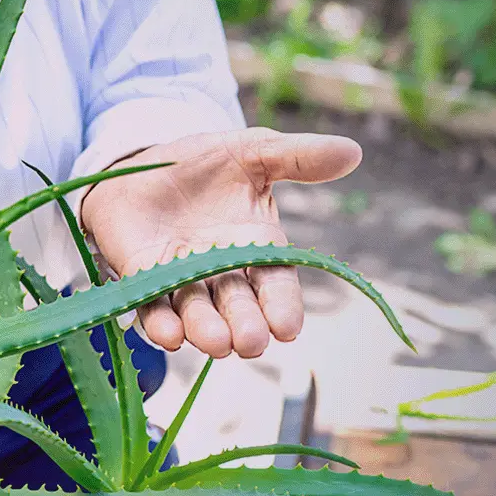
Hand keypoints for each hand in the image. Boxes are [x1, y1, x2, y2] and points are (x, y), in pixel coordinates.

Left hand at [80, 127, 361, 358]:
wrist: (142, 161)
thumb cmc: (204, 162)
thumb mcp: (252, 152)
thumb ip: (297, 157)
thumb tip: (353, 152)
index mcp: (257, 248)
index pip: (276, 286)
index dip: (282, 308)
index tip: (288, 328)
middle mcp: (222, 274)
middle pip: (238, 308)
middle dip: (246, 327)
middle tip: (251, 342)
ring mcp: (181, 280)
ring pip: (197, 314)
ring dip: (205, 331)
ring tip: (215, 343)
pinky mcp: (142, 279)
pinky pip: (152, 307)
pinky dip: (160, 324)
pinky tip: (168, 334)